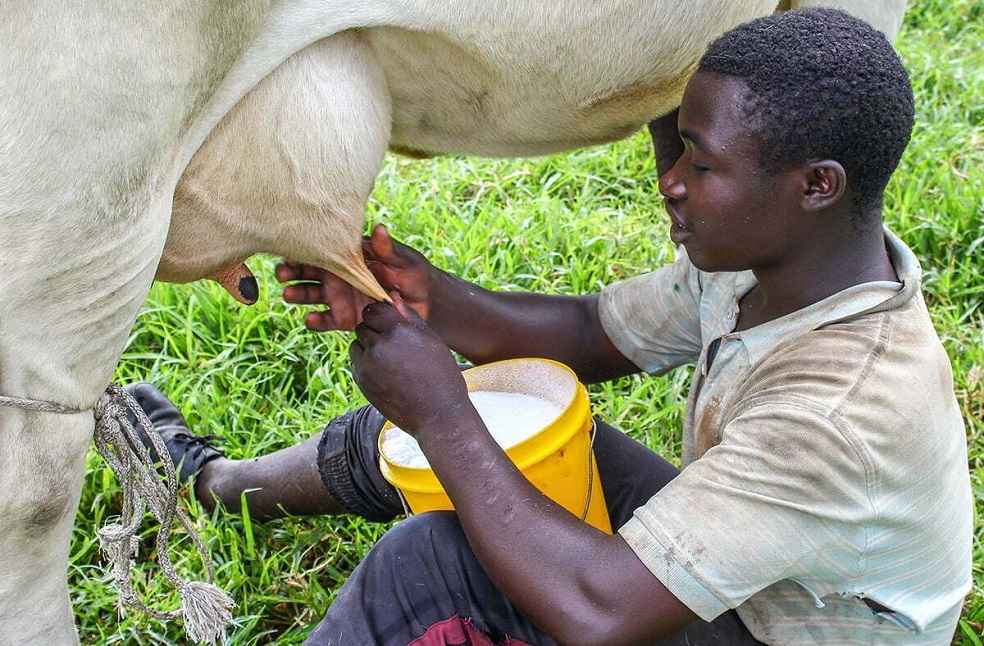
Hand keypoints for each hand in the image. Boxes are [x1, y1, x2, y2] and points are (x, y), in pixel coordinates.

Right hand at [277, 224, 433, 330]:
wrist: (425, 303)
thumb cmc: (414, 274)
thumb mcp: (404, 260)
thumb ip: (388, 250)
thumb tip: (379, 228)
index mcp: (348, 257)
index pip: (321, 250)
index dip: (303, 250)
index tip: (289, 250)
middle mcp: (338, 276)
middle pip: (308, 272)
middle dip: (291, 272)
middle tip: (282, 274)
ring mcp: (340, 298)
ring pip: (310, 295)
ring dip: (298, 295)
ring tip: (289, 295)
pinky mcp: (345, 319)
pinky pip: (325, 321)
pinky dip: (316, 321)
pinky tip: (310, 319)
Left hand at [349, 298, 470, 435]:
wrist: (438, 416)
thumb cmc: (441, 375)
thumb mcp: (431, 340)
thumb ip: (409, 317)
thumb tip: (392, 296)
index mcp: (400, 330)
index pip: (374, 309)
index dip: (380, 315)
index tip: (389, 323)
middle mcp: (380, 345)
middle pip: (363, 325)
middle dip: (374, 330)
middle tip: (393, 344)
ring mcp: (368, 364)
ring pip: (357, 343)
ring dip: (367, 346)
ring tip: (390, 360)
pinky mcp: (362, 381)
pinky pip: (356, 362)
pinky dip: (366, 363)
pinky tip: (386, 373)